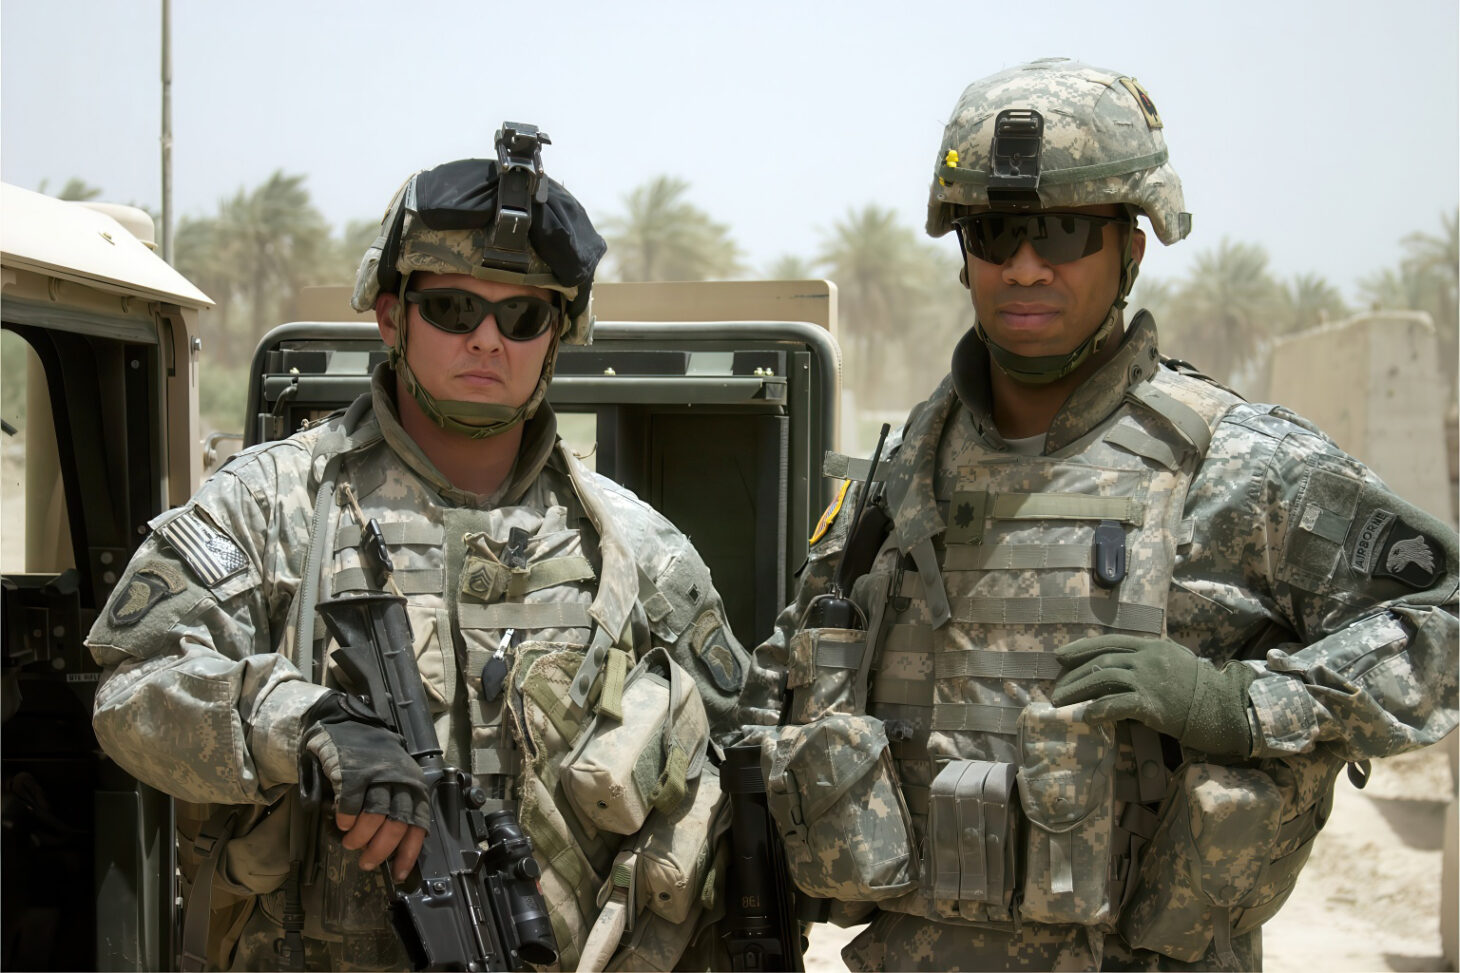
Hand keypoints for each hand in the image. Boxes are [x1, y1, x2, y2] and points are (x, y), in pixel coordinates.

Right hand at [302, 692, 431, 880]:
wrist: (349, 725)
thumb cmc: (374, 760)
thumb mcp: (396, 780)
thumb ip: (398, 806)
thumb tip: (393, 846)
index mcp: (414, 786)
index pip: (418, 826)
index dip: (408, 853)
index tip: (398, 874)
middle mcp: (400, 781)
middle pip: (395, 825)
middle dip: (380, 850)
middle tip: (366, 861)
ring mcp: (377, 776)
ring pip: (374, 818)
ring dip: (360, 837)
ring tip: (350, 843)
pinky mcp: (353, 772)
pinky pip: (350, 805)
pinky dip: (345, 819)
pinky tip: (341, 822)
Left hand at [1051, 634, 1256, 756]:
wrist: (1226, 707)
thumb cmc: (1200, 687)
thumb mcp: (1174, 662)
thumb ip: (1148, 659)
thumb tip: (1120, 665)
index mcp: (1152, 646)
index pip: (1109, 642)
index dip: (1082, 648)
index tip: (1060, 656)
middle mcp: (1147, 659)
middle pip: (1101, 661)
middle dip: (1074, 675)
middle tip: (1055, 688)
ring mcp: (1149, 680)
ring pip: (1104, 679)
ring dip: (1077, 691)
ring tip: (1060, 703)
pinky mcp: (1152, 705)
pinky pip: (1117, 704)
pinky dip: (1097, 710)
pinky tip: (1085, 716)